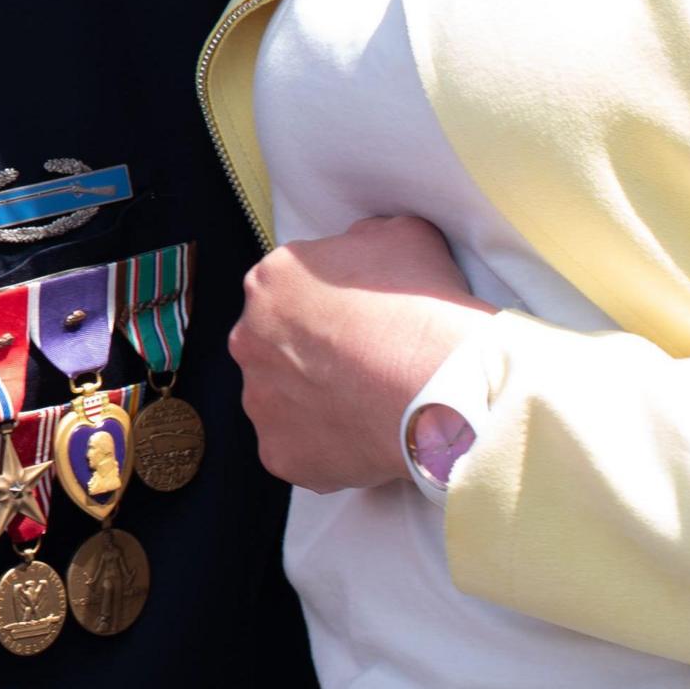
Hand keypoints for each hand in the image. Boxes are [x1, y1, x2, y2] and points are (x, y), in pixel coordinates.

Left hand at [229, 214, 492, 492]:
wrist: (440, 387)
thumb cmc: (422, 310)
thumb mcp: (402, 236)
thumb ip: (363, 239)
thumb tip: (359, 248)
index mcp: (270, 282)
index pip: (289, 292)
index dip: (328, 308)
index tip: (358, 323)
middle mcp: (249, 339)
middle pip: (276, 345)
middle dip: (312, 355)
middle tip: (362, 366)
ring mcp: (260, 400)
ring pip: (282, 399)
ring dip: (314, 401)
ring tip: (367, 405)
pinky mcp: (278, 452)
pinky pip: (298, 447)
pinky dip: (326, 447)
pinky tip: (364, 437)